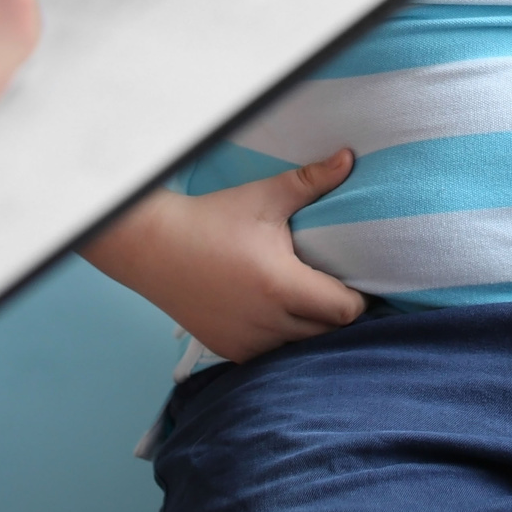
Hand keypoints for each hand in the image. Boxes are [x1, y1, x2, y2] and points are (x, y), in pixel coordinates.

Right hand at [82, 150, 367, 363]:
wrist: (153, 247)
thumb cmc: (212, 219)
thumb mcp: (265, 196)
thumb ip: (312, 180)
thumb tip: (349, 158)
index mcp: (282, 285)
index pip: (345, 311)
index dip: (357, 297)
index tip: (352, 279)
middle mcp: (267, 322)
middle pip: (327, 333)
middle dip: (335, 313)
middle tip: (332, 286)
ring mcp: (246, 342)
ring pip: (299, 347)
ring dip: (308, 328)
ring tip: (304, 298)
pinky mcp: (229, 350)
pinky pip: (270, 353)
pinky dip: (279, 337)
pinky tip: (273, 311)